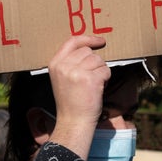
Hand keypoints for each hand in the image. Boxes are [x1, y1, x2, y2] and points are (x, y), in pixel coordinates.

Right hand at [47, 35, 109, 159]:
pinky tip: (98, 89)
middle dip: (95, 63)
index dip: (88, 39)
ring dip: (101, 71)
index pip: (73, 42)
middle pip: (88, 52)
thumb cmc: (71, 102)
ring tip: (93, 85)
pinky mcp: (90, 79)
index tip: (100, 41)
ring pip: (98, 60)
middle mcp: (64, 66)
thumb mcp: (62, 78)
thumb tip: (90, 48)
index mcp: (55, 63)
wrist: (73, 121)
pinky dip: (106, 79)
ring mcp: (76, 72)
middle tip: (91, 79)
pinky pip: (105, 70)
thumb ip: (71, 62)